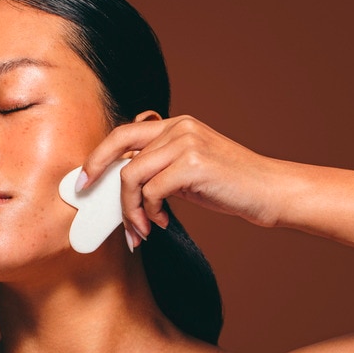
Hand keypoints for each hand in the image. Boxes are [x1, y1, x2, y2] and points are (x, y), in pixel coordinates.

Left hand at [77, 114, 283, 240]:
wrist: (270, 191)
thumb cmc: (228, 185)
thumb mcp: (187, 170)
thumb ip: (158, 168)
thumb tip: (119, 185)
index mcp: (176, 124)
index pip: (123, 133)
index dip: (98, 155)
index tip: (83, 179)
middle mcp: (179, 127)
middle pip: (121, 151)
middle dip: (98, 176)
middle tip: (89, 201)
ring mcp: (186, 143)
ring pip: (132, 176)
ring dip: (130, 209)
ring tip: (142, 228)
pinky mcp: (192, 164)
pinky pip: (151, 191)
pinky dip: (150, 212)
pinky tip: (163, 221)